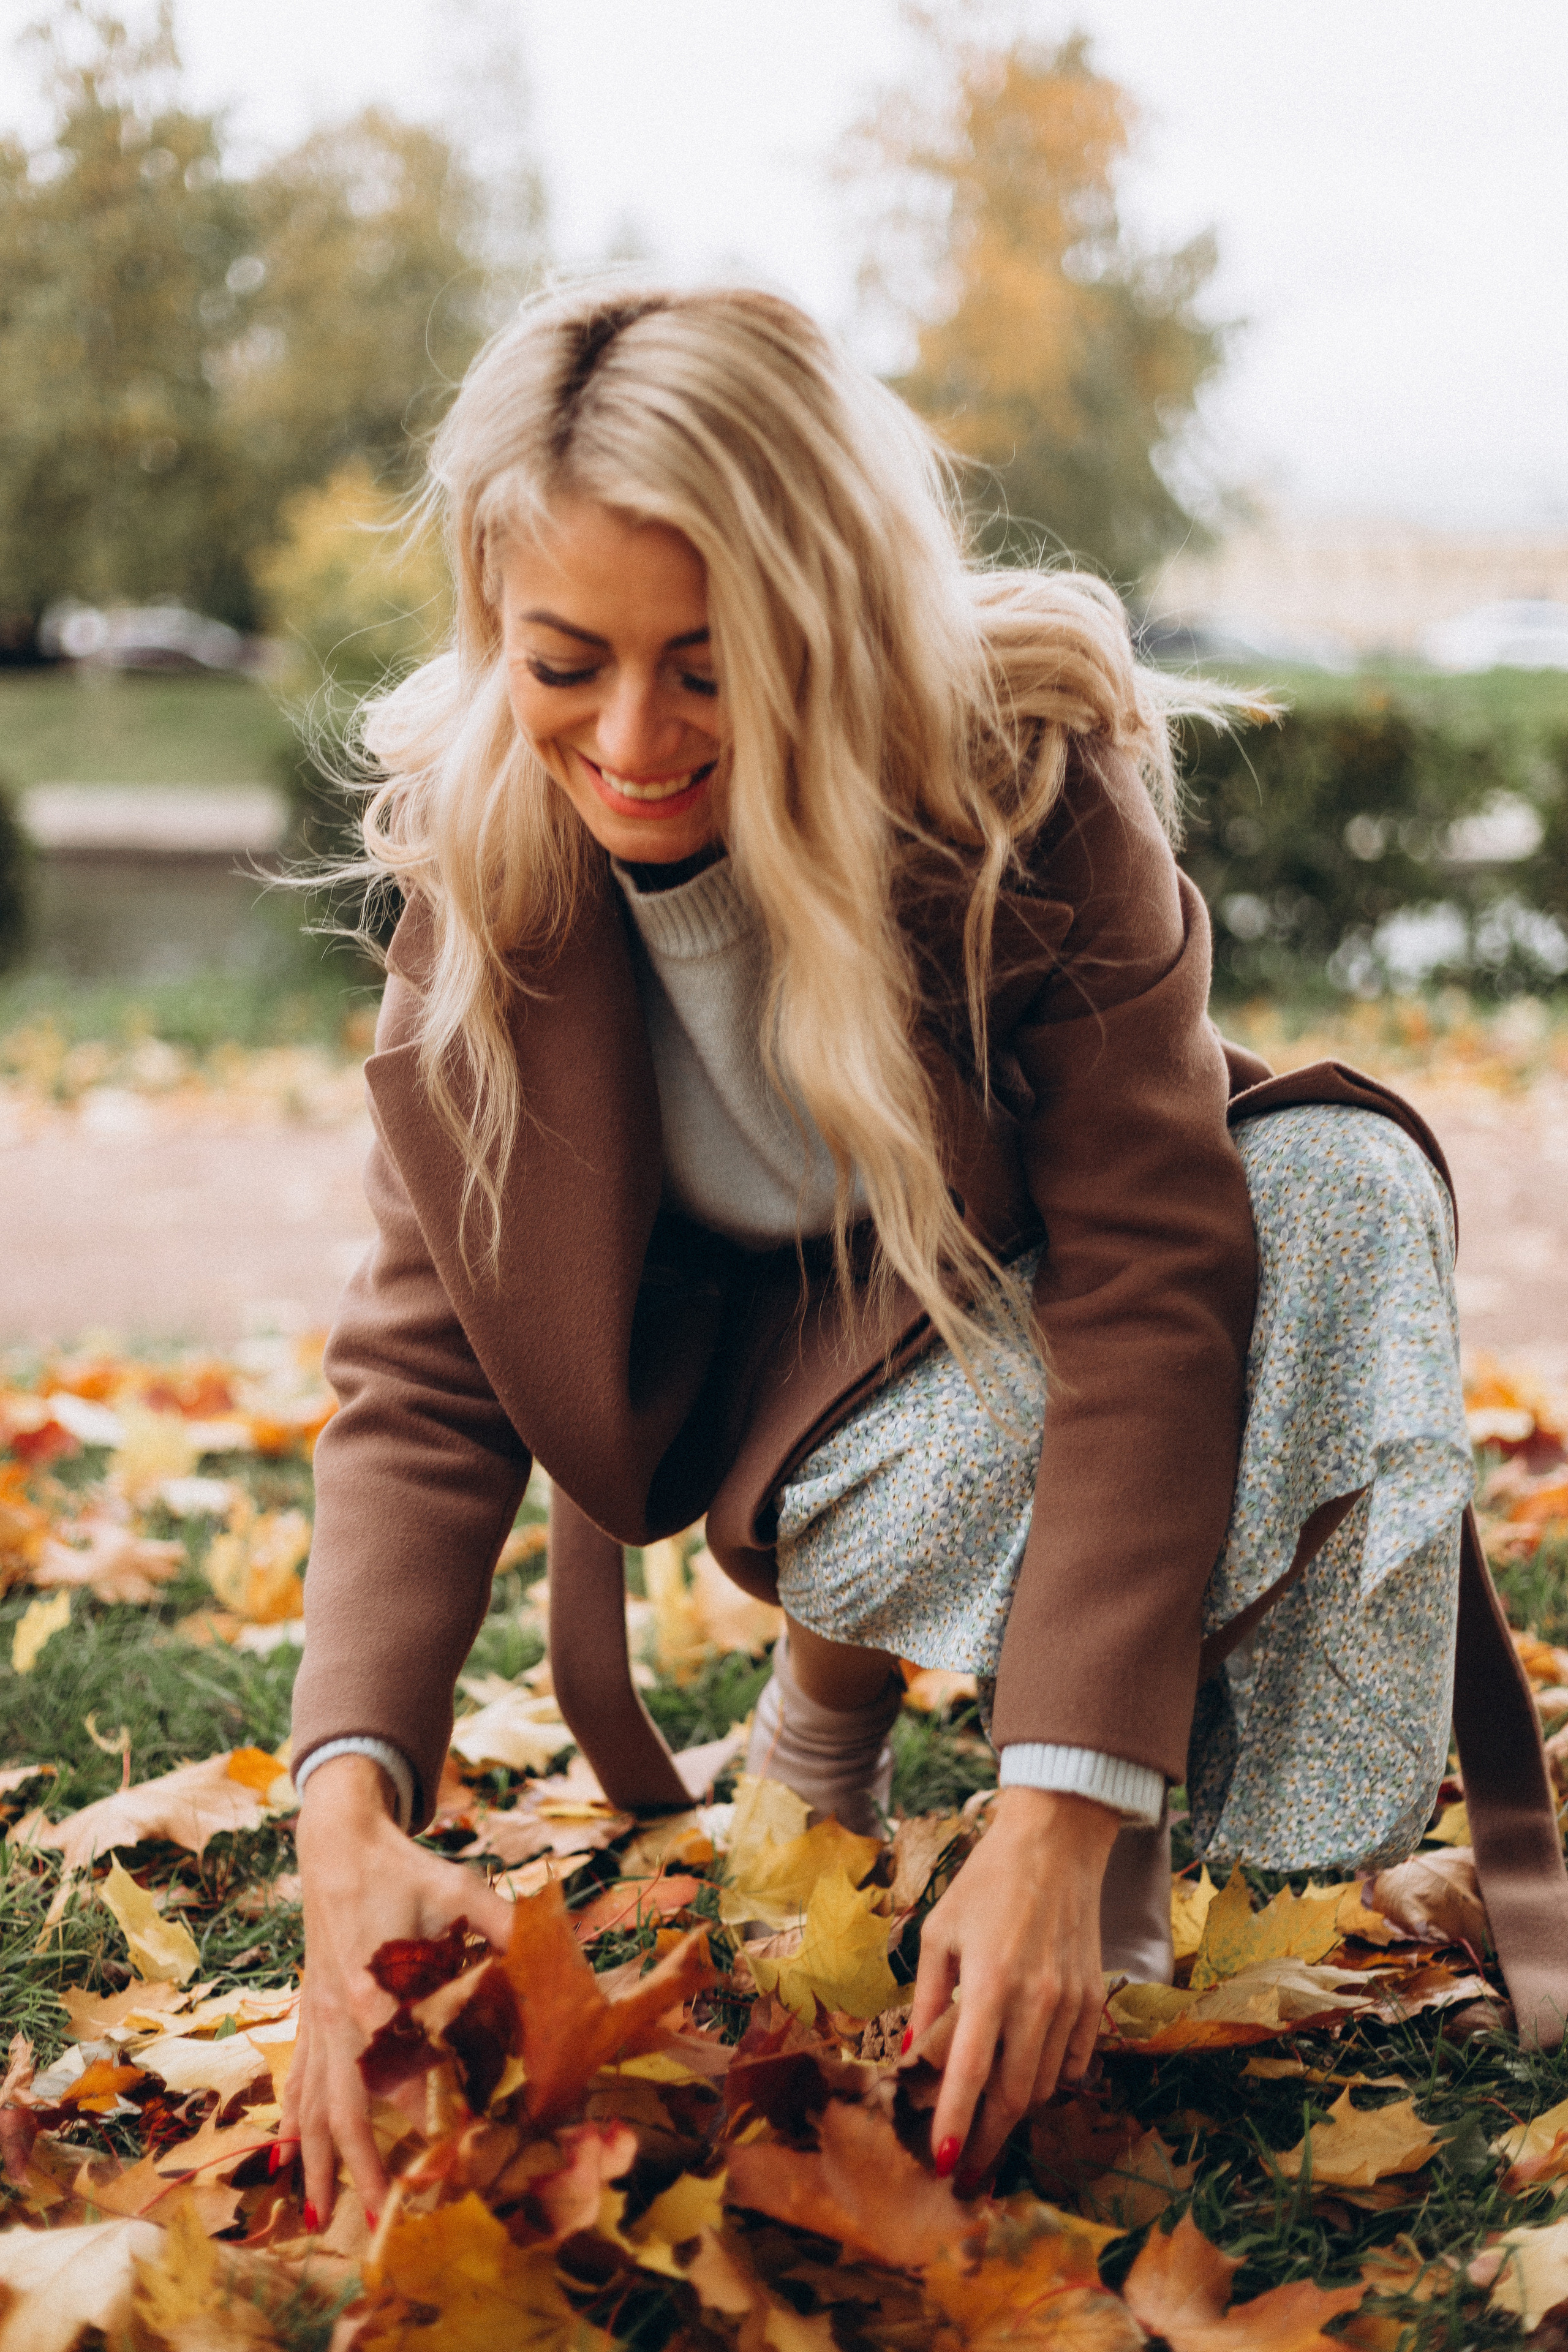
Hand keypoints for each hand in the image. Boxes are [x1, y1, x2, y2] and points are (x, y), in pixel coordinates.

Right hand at [282, 1755, 515, 2226]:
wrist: (337, 1845)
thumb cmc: (404, 1869)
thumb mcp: (461, 1890)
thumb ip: (506, 1927)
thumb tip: (558, 1958)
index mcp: (376, 1985)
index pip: (400, 2064)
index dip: (421, 2111)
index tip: (448, 2149)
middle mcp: (339, 2012)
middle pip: (342, 2105)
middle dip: (359, 2165)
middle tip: (380, 2218)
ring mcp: (318, 2016)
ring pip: (312, 2102)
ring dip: (317, 2160)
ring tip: (320, 2216)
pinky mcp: (309, 2013)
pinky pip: (298, 2079)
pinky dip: (293, 2122)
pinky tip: (288, 2158)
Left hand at [906, 1788, 1121, 2182]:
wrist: (1054, 1845)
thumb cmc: (986, 1883)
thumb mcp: (940, 1932)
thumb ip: (926, 1998)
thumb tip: (906, 2058)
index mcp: (990, 1981)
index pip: (971, 2072)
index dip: (955, 2122)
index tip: (942, 2162)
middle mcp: (1036, 1998)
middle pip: (1015, 2095)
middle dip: (988, 2138)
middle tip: (966, 2163)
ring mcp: (1071, 2000)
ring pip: (1046, 2084)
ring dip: (1017, 2107)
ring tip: (991, 2117)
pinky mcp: (1094, 1997)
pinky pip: (1074, 2061)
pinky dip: (1051, 2078)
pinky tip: (1029, 2073)